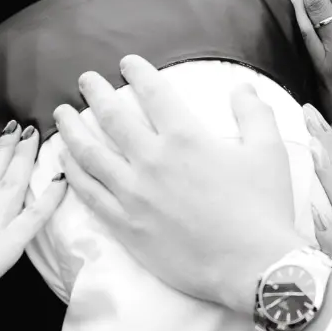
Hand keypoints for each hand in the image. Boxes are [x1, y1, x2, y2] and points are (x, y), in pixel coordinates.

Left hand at [53, 57, 306, 313]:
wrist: (251, 267)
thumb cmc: (264, 208)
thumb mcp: (269, 152)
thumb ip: (254, 114)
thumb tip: (243, 88)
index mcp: (185, 138)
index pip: (153, 93)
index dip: (137, 73)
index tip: (127, 63)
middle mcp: (152, 161)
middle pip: (112, 117)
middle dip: (94, 93)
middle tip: (85, 80)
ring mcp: (134, 195)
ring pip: (90, 154)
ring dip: (72, 130)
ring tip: (62, 115)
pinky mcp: (126, 225)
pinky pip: (90, 194)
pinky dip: (73, 173)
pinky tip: (66, 162)